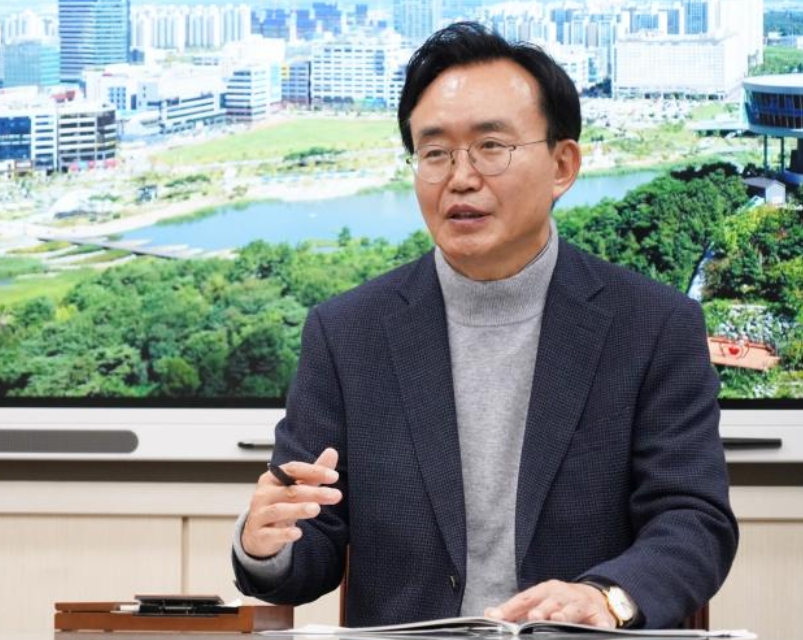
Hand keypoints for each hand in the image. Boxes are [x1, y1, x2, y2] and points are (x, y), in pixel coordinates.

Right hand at [242, 447, 342, 557]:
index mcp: (272, 478)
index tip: (334, 476)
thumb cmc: (280, 504)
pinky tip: (297, 533)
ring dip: (298, 509)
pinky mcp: (259, 535)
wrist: (258, 533)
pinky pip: (270, 534)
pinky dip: (284, 533)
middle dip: (314, 493)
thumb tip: (332, 452)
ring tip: (316, 509)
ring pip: (279, 510)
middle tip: (335, 495)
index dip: (314, 471)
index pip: (293, 469)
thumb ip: (314, 473)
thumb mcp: (297, 487)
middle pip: (290, 491)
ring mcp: (259, 514)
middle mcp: (264, 494)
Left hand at [484, 580, 615, 628]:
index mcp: (546, 590)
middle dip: (542, 609)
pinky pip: (602, 621)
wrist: (594, 596)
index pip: (525, 598)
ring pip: (574, 609)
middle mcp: (564, 595)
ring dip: (566, 614)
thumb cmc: (561, 601)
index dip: (510, 607)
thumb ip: (515, 609)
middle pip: (550, 601)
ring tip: (558, 619)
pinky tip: (600, 629)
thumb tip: (489, 614)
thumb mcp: (539, 600)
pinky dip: (601, 625)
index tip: (496, 616)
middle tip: (533, 617)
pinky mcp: (601, 616)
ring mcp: (583, 604)